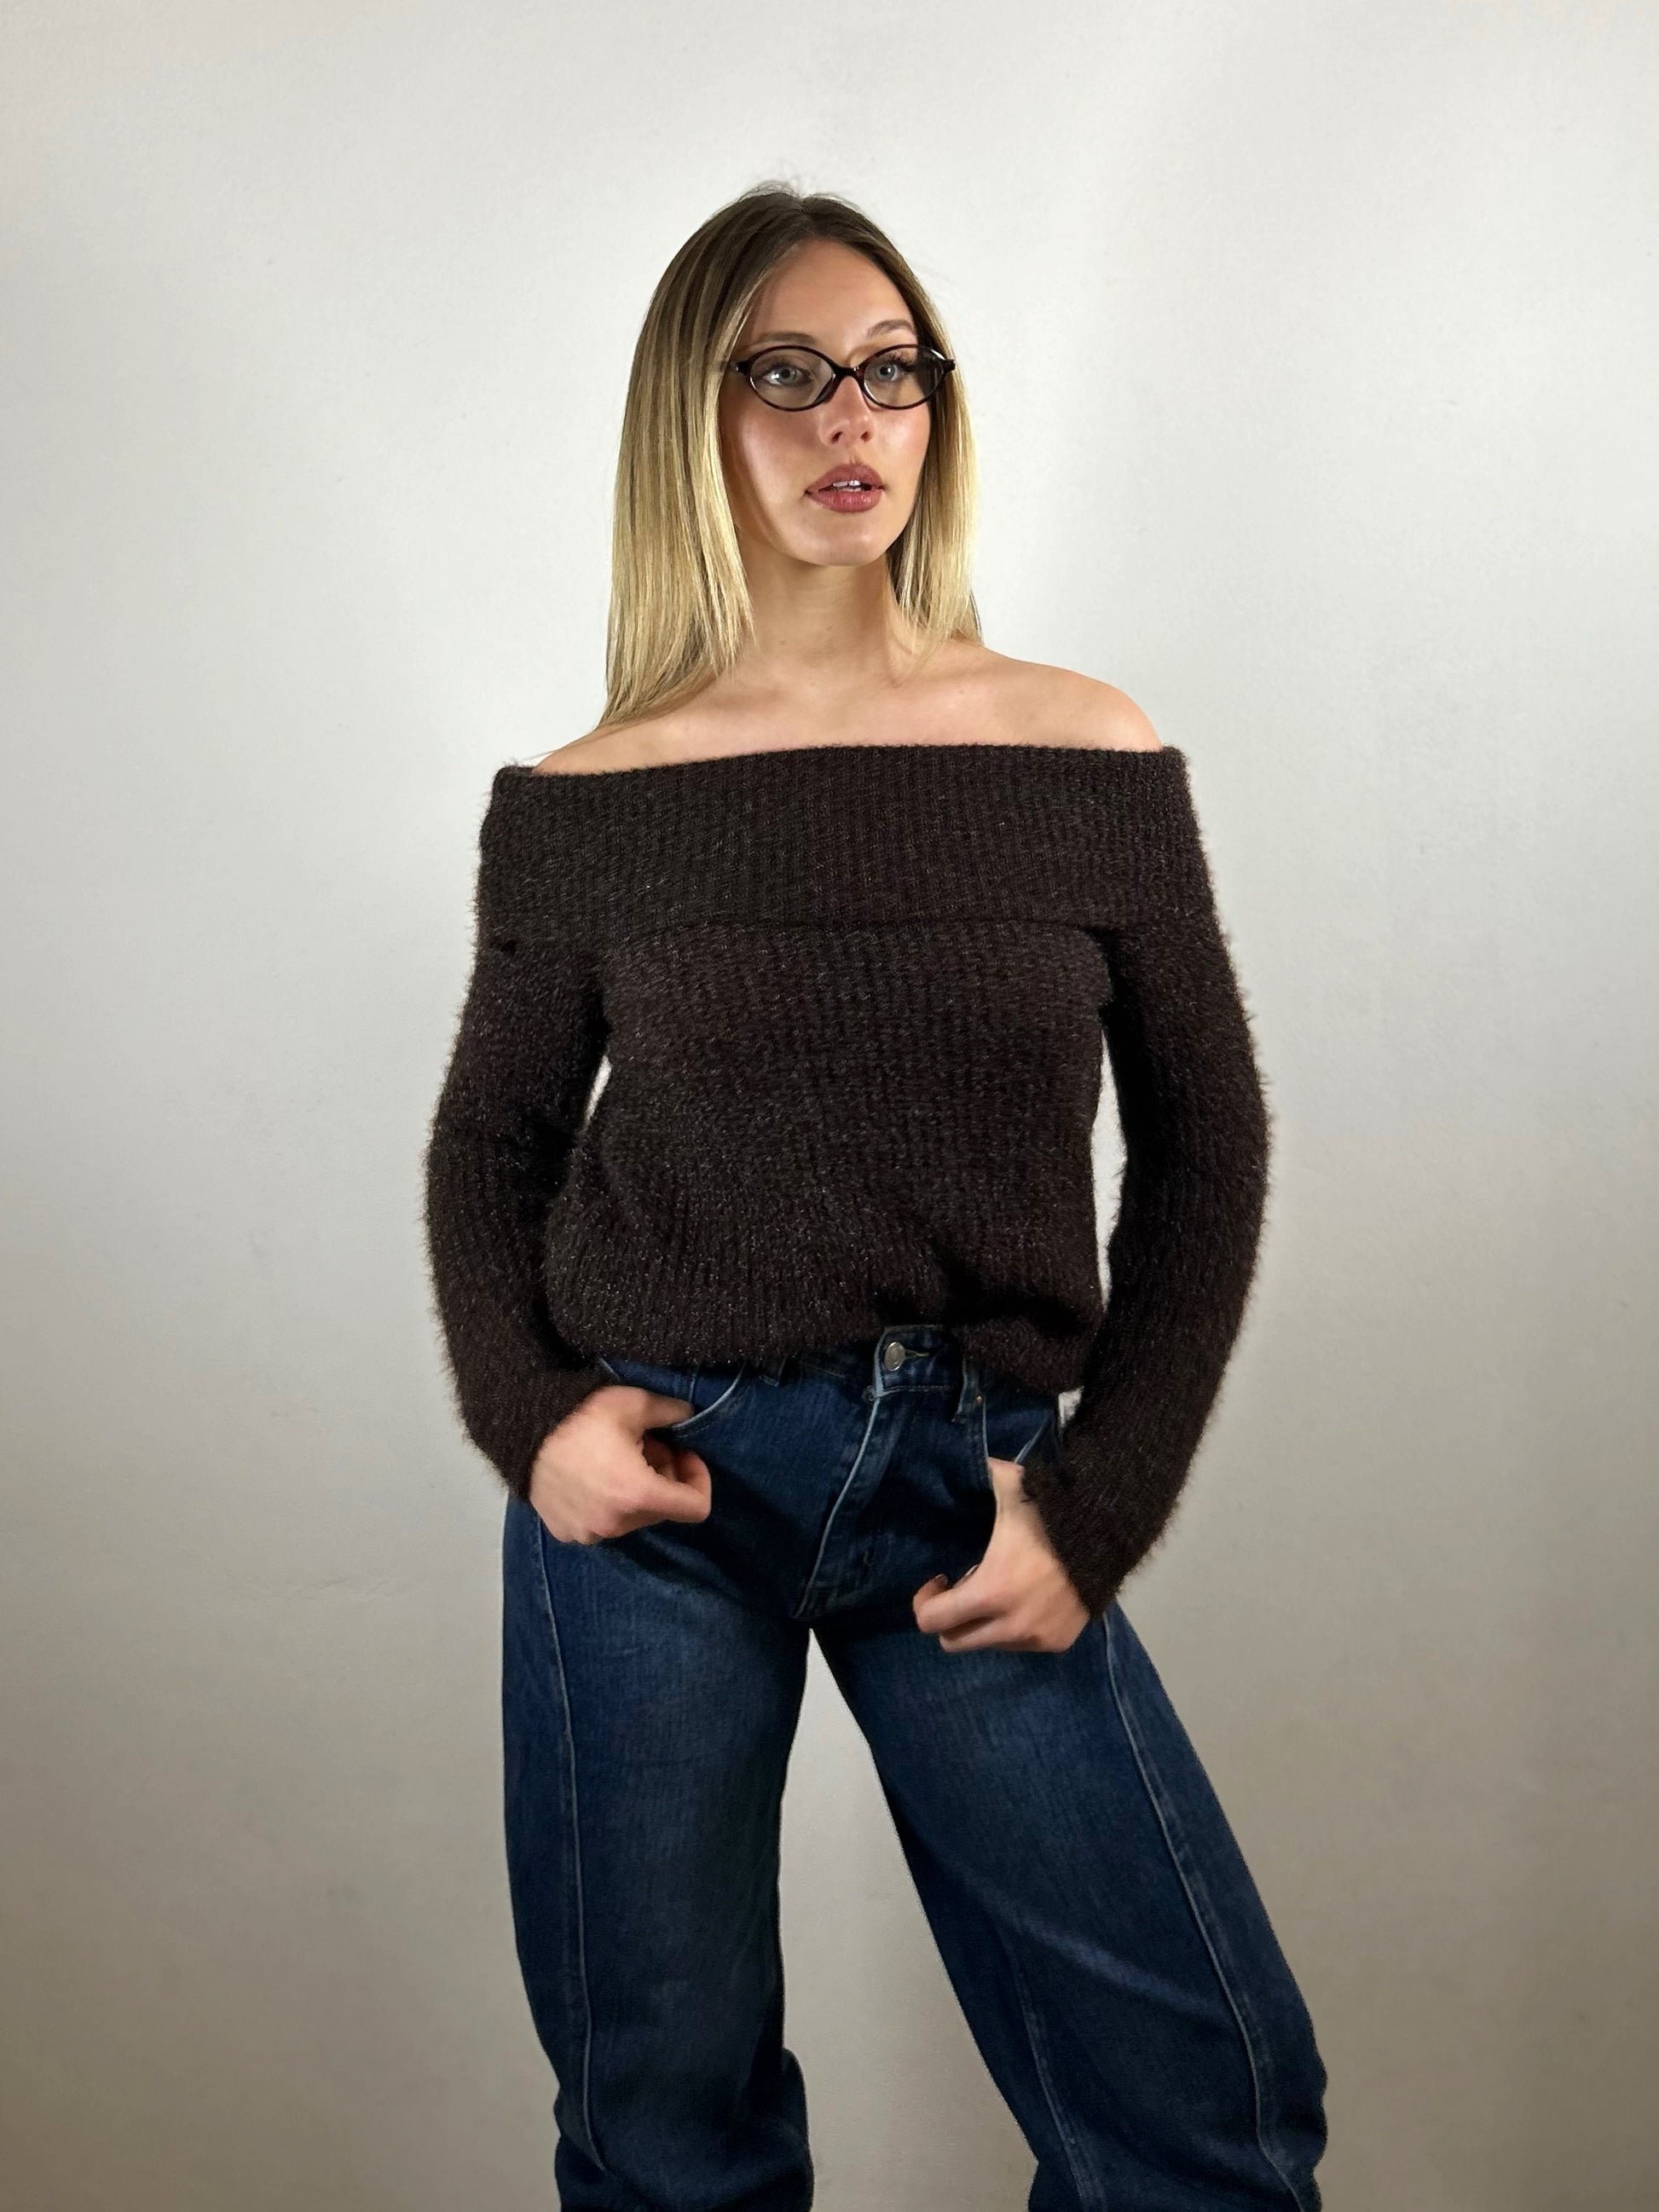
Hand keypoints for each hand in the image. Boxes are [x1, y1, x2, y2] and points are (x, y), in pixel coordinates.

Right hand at [528, 1383, 713, 1545]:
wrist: (520, 1428)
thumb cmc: (581, 1415)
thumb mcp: (634, 1403)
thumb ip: (672, 1412)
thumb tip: (689, 1416)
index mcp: (638, 1495)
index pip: (695, 1508)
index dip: (698, 1479)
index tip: (684, 1454)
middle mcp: (616, 1524)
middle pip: (662, 1509)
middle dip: (664, 1478)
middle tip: (647, 1446)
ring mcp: (588, 1533)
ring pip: (632, 1517)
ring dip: (636, 1492)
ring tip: (616, 1458)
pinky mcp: (566, 1532)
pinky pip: (602, 1523)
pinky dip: (608, 1503)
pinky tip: (593, 1474)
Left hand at [913, 1452, 1090, 1652]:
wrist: (1111, 1534)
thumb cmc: (1051, 1513)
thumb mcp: (1009, 1488)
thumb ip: (976, 1476)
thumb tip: (957, 1457)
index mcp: (991, 1592)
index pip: (932, 1621)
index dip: (925, 1601)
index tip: (938, 1579)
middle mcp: (1011, 1626)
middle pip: (954, 1642)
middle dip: (950, 1618)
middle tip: (963, 1587)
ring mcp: (1036, 1638)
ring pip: (989, 1643)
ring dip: (984, 1621)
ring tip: (1001, 1588)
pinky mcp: (1058, 1642)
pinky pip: (1021, 1643)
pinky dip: (1014, 1626)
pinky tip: (1026, 1597)